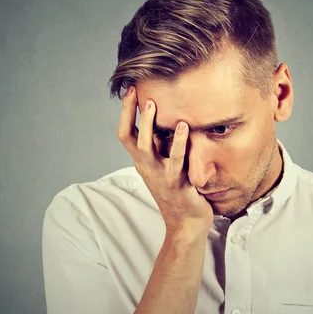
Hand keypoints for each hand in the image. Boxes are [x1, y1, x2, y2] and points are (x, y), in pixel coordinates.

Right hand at [117, 86, 213, 235]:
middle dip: (130, 112)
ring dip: (148, 124)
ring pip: (146, 147)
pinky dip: (177, 142)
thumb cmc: (178, 192)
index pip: (125, 133)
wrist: (186, 223)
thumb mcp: (164, 166)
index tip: (130, 90)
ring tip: (151, 103)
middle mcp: (146, 166)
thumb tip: (166, 122)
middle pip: (129, 137)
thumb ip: (162, 147)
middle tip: (135, 90)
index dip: (125, 112)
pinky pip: (175, 160)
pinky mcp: (176, 183)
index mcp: (142, 161)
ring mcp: (159, 175)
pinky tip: (183, 126)